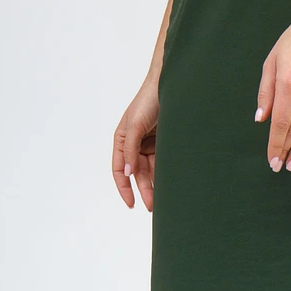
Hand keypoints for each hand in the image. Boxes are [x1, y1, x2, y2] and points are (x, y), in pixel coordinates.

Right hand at [112, 76, 159, 209]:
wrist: (171, 84)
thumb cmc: (148, 100)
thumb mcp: (135, 126)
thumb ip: (130, 150)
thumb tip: (127, 172)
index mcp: (122, 139)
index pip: (119, 169)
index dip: (124, 187)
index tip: (131, 203)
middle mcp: (135, 143)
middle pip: (137, 172)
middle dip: (144, 189)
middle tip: (152, 206)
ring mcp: (150, 142)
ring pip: (151, 168)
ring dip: (156, 183)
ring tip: (164, 198)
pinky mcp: (165, 140)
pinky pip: (164, 160)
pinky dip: (166, 171)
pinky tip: (171, 182)